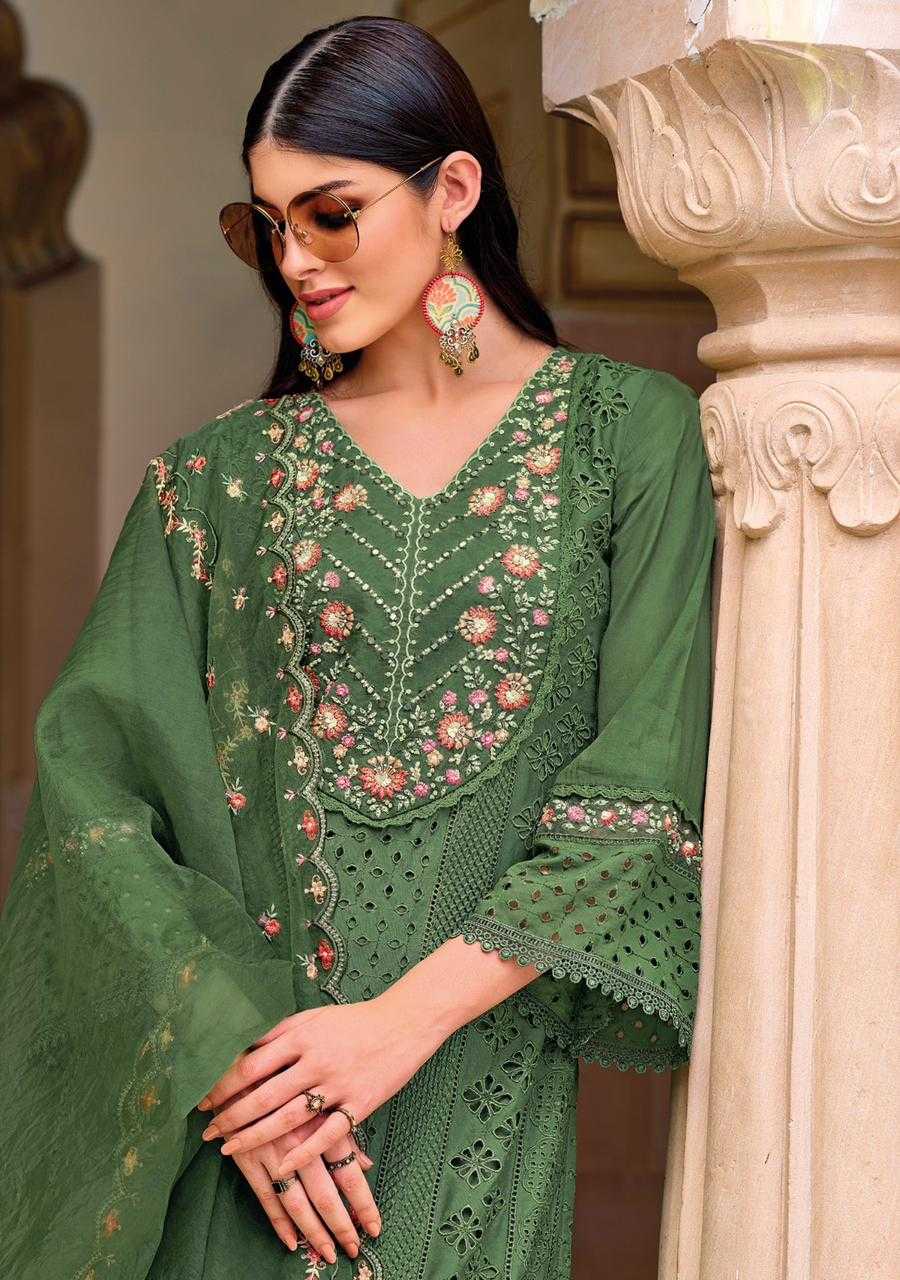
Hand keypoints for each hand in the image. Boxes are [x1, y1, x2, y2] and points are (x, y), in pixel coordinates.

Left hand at [197, 994, 444, 1175]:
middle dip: (230, 1116)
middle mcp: (316, 1061)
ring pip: (288, 1118)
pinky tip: (282, 1168)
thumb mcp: (313, 1017)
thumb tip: (241, 1048)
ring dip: (254, 1137)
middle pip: (263, 1095)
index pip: (251, 1064)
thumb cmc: (354, 1020)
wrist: (404, 1022)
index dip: (223, 1084)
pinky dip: (303, 1154)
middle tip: (207, 1132)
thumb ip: (279, 1032)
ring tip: (229, 1149)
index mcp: (301, 1036)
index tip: (203, 1099)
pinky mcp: (360, 1104)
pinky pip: (327, 1135)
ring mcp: (338, 1084)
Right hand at [212, 1086, 380, 1258]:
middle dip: (340, 1226)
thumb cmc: (290, 1072)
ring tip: (328, 1252)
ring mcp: (273, 1152)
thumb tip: (367, 1164)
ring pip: (297, 1202)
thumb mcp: (322, 1089)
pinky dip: (278, 1223)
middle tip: (352, 1250)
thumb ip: (343, 1129)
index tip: (374, 1228)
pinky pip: (266, 1197)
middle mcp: (300, 1141)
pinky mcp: (248, 1157)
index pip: (349, 1173)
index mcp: (323, 1122)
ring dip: (313, 1231)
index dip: (362, 1204)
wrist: (240, 1057)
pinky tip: (291, 1243)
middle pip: (325, 1194)